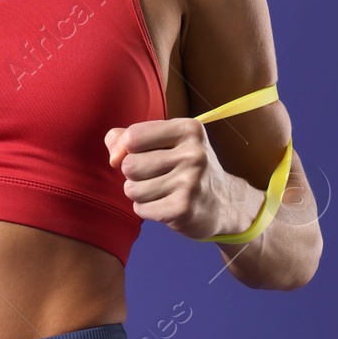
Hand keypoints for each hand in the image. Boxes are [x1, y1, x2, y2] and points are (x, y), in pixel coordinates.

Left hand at [104, 119, 261, 240]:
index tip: (147, 153)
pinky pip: (140, 209)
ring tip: (163, 190)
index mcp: (189, 129)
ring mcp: (190, 182)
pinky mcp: (183, 209)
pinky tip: (166, 205)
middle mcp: (193, 154)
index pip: (132, 136)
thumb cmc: (184, 167)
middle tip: (158, 175)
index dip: (129, 149)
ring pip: (132, 189)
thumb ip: (125, 138)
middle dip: (134, 174)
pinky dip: (147, 209)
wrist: (224, 204)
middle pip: (128, 165)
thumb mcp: (163, 141)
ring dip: (140, 193)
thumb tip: (113, 157)